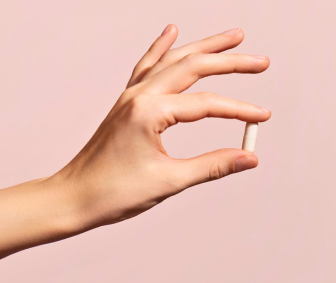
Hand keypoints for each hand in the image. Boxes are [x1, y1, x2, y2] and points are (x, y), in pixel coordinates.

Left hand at [47, 25, 271, 230]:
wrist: (73, 197)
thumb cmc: (113, 192)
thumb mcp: (168, 181)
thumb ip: (212, 166)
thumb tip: (249, 157)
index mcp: (149, 112)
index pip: (206, 105)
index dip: (239, 111)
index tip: (262, 119)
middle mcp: (138, 96)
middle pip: (192, 67)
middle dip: (229, 61)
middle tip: (261, 61)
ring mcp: (129, 96)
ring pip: (172, 61)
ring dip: (203, 47)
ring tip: (231, 38)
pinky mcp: (125, 103)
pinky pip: (146, 67)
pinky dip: (162, 49)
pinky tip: (171, 32)